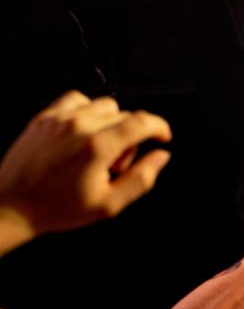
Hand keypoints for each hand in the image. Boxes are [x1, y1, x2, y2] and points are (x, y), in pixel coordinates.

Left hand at [0, 91, 171, 235]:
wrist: (10, 207)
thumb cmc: (56, 208)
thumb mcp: (108, 205)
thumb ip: (142, 179)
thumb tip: (161, 157)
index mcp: (97, 147)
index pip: (143, 121)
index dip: (160, 127)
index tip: (162, 136)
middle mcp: (79, 126)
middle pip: (126, 115)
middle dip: (132, 138)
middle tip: (116, 164)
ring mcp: (60, 119)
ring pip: (105, 105)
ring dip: (112, 123)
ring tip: (99, 149)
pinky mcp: (45, 117)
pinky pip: (77, 99)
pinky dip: (88, 111)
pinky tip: (84, 131)